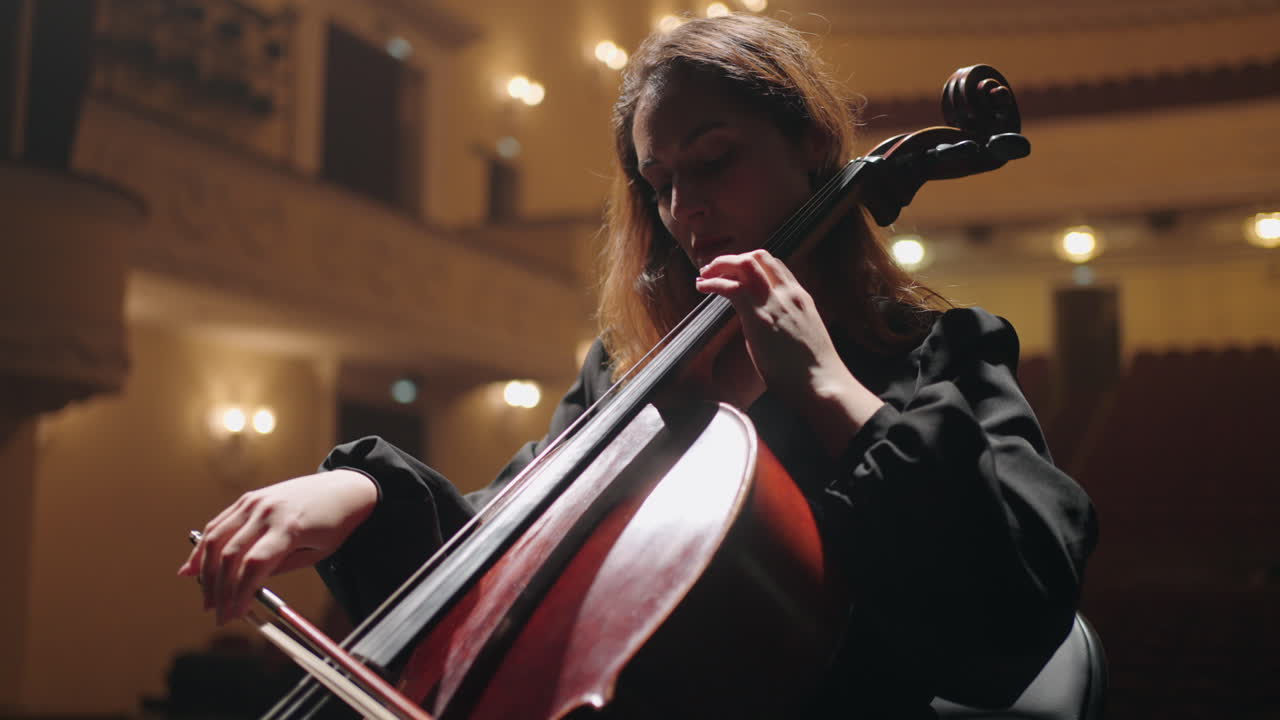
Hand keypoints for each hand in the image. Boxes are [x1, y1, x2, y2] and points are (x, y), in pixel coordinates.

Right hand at [177, 469, 377, 623]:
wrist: (343, 488)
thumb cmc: (335, 524)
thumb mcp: (317, 552)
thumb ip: (281, 567)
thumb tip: (249, 585)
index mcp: (289, 527)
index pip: (254, 565)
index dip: (240, 593)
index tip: (235, 614)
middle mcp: (267, 512)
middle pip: (230, 555)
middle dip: (220, 590)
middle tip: (218, 613)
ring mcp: (255, 503)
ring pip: (216, 539)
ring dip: (204, 572)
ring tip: (206, 598)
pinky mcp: (248, 498)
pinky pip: (219, 524)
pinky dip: (202, 546)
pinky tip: (193, 567)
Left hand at [695, 250, 883, 452]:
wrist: (821, 383)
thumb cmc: (813, 370)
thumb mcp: (799, 336)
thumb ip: (779, 323)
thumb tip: (756, 326)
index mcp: (800, 297)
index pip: (774, 266)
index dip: (751, 265)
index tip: (734, 274)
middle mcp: (788, 293)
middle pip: (759, 256)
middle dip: (733, 259)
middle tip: (714, 270)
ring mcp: (775, 302)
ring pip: (746, 263)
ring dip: (722, 265)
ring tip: (705, 274)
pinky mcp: (759, 316)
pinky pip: (732, 287)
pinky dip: (714, 283)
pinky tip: (703, 287)